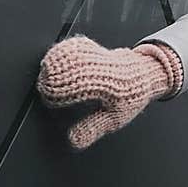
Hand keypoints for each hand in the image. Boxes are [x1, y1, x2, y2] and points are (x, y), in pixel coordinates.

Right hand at [36, 35, 181, 150]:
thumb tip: (73, 140)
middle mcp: (105, 69)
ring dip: (55, 62)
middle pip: (72, 68)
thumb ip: (92, 128)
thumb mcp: (114, 118)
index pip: (78, 86)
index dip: (59, 92)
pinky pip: (78, 46)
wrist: (144, 72)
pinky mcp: (101, 49)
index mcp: (110, 87)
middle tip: (43, 86)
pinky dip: (64, 50)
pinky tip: (55, 57)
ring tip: (46, 72)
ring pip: (73, 54)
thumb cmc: (130, 96)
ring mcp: (102, 56)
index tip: (49, 99)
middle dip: (52, 77)